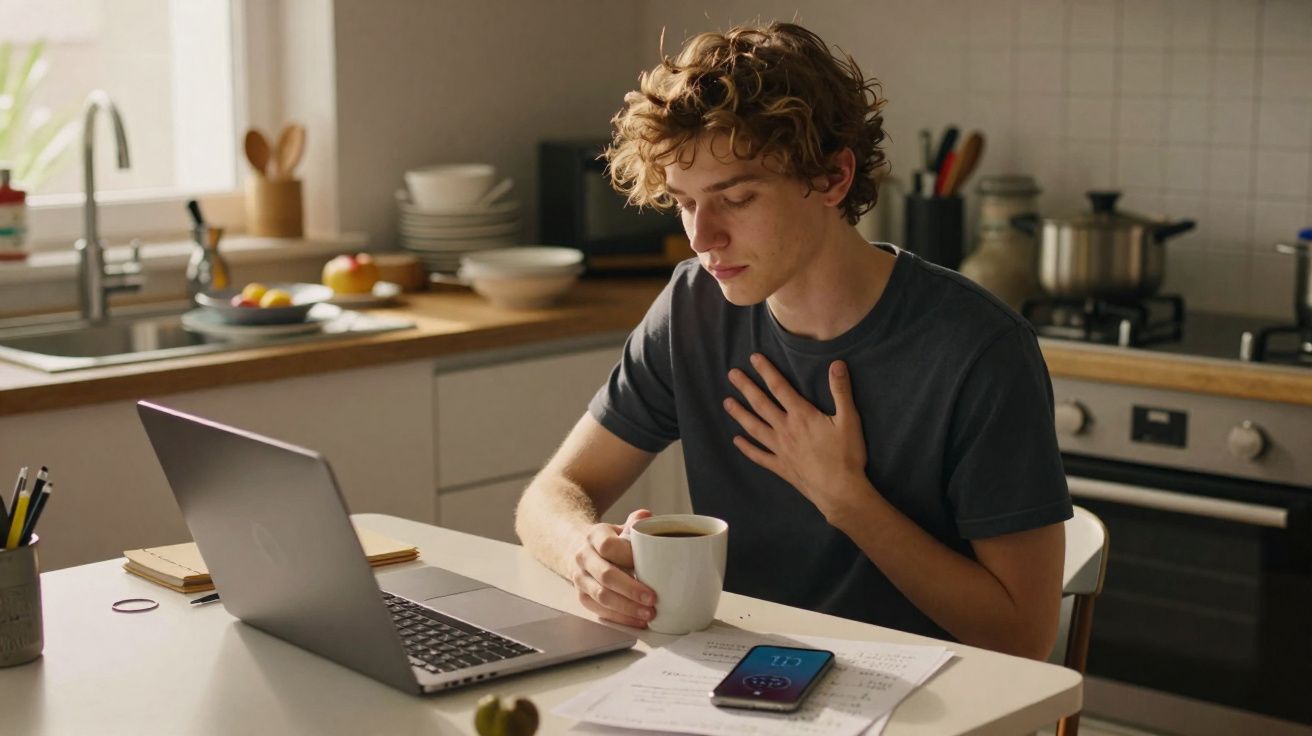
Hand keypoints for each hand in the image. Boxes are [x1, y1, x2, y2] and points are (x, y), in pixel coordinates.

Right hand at [567, 508, 657, 627]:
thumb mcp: (620, 527)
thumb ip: (635, 523)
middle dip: (631, 589)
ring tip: (649, 614)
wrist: (580, 550)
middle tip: (653, 599)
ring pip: (601, 596)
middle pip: (606, 575)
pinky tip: (638, 621)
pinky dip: (620, 618)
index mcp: (594, 536)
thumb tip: (646, 517)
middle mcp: (584, 557)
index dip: (627, 557)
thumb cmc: (609, 541)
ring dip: (627, 608)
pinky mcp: (582, 596)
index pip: (608, 546)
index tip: (649, 565)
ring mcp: (580, 578)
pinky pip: (599, 611)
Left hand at [724, 354, 869, 519]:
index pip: (780, 388)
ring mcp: (780, 449)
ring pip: (755, 428)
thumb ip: (841, 391)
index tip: (753, 358)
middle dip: (746, 387)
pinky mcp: (780, 466)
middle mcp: (786, 430)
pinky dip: (747, 448)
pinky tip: (736, 441)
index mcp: (802, 416)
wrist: (839, 491)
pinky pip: (759, 456)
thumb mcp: (849, 420)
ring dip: (740, 414)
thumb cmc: (847, 455)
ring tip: (727, 403)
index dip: (766, 371)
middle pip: (761, 404)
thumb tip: (837, 364)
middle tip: (732, 374)